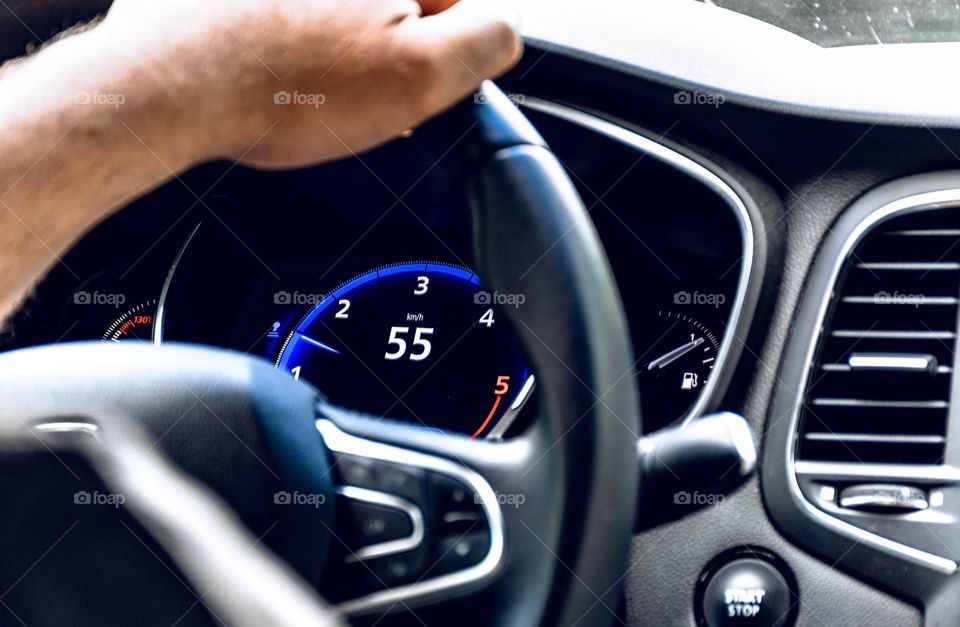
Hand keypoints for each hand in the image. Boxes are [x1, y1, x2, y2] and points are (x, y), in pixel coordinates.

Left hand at [100, 0, 522, 167]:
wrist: (168, 91)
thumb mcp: (420, 75)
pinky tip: (280, 69)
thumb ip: (486, 40)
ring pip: (346, 11)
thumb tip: (505, 27)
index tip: (415, 80)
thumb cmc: (282, 90)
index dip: (447, 47)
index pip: (460, 1)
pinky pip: (297, 15)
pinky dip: (297, 37)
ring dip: (341, 43)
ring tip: (312, 84)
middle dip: (391, 43)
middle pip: (399, 4)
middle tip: (359, 90)